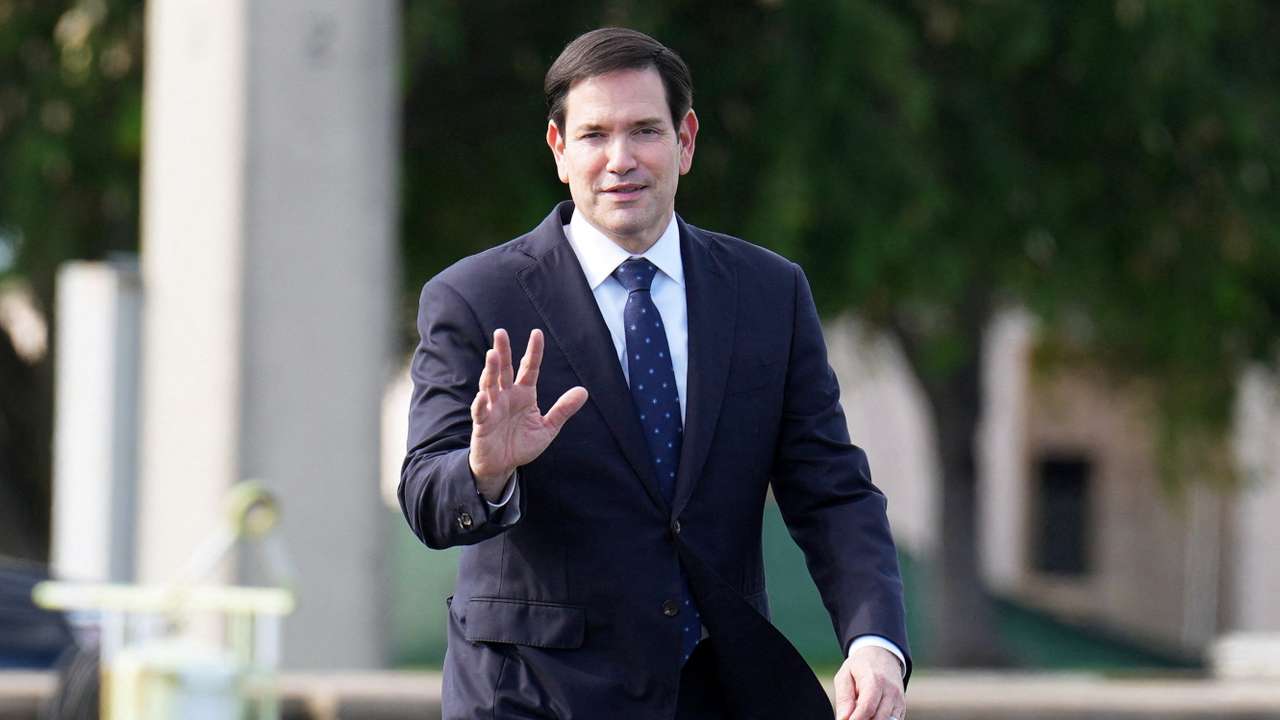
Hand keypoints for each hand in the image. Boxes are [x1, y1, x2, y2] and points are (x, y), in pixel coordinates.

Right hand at [469, 328, 587, 499]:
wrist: (503, 466)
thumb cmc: (522, 444)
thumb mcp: (548, 428)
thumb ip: (563, 409)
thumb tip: (583, 391)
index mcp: (524, 394)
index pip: (529, 368)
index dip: (533, 352)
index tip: (537, 333)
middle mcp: (507, 396)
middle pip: (504, 370)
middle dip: (503, 351)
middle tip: (500, 332)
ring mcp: (492, 408)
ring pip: (490, 385)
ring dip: (490, 370)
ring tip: (492, 355)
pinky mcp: (482, 424)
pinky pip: (480, 412)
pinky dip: (480, 404)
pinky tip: (482, 395)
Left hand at [833, 646, 904, 719]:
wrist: (882, 656)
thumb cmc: (860, 667)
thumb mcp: (845, 676)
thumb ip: (844, 698)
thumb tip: (843, 719)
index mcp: (874, 680)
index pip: (867, 707)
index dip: (856, 719)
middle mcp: (890, 691)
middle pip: (879, 718)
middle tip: (852, 719)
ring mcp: (899, 700)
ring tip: (861, 715)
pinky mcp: (902, 708)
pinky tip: (870, 716)